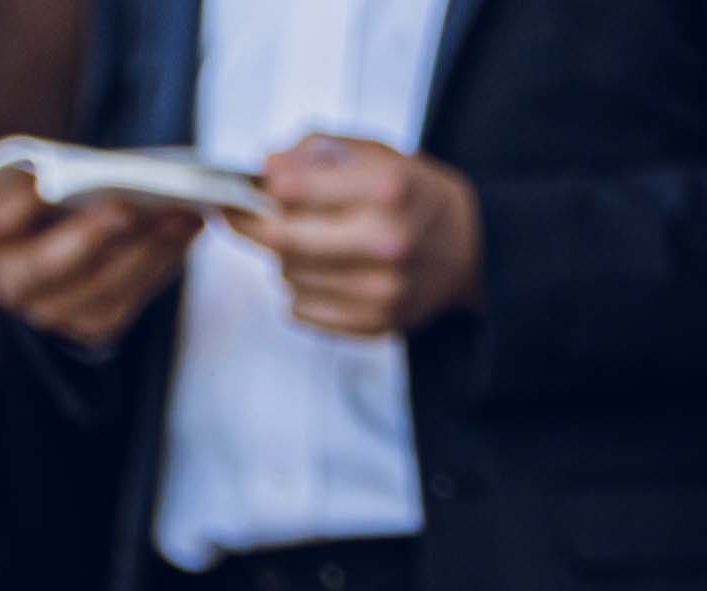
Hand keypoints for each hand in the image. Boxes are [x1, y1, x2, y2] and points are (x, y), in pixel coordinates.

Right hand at [0, 179, 203, 349]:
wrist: (79, 231)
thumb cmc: (62, 190)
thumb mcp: (48, 172)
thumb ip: (51, 170)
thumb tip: (71, 172)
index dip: (17, 207)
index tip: (43, 182)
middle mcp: (12, 286)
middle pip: (50, 267)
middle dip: (92, 235)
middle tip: (128, 207)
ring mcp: (52, 313)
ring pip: (101, 288)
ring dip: (145, 248)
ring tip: (179, 212)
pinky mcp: (94, 327)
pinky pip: (131, 299)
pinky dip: (162, 262)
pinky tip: (187, 229)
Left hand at [249, 135, 475, 337]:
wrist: (468, 247)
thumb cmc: (413, 196)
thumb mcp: (377, 154)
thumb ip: (319, 151)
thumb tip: (268, 166)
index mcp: (388, 189)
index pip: (297, 190)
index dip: (262, 187)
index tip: (248, 183)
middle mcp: (387, 241)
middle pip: (283, 240)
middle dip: (253, 223)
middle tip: (239, 212)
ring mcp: (381, 289)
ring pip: (287, 276)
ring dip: (283, 256)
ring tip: (306, 240)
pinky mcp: (373, 323)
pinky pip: (300, 309)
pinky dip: (298, 288)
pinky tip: (321, 271)